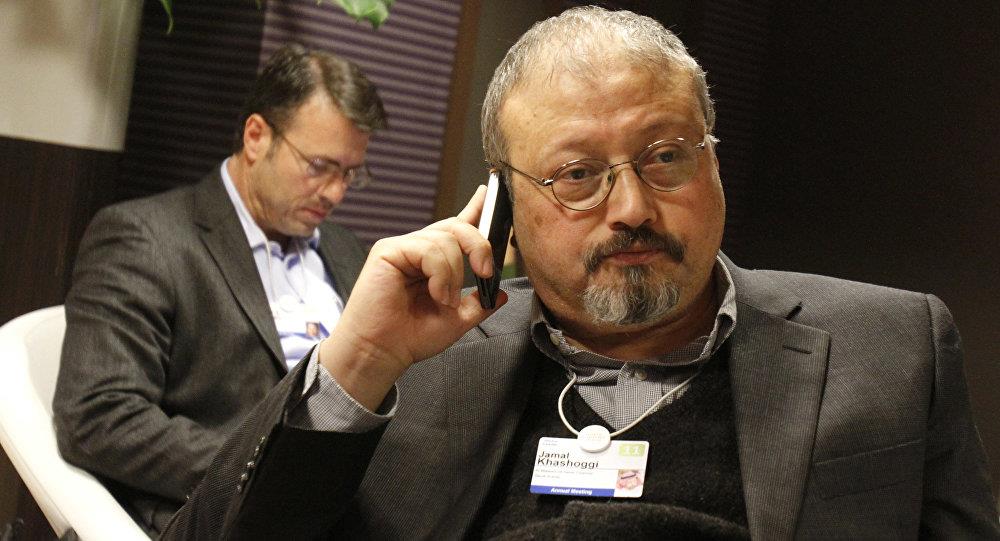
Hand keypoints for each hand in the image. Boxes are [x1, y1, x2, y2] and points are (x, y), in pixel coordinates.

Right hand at [319, 185, 506, 409]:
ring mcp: (403, 248)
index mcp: (434, 263)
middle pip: (458, 227)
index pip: (457, 227)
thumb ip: (479, 304)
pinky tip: (435, 293)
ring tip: (445, 300)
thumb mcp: (457, 321)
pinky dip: (440, 273)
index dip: (475, 208)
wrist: (381, 353)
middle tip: (485, 272)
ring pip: (447, 239)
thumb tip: (500, 294)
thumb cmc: (410, 338)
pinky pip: (428, 248)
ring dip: (455, 274)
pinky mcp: (388, 251)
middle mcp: (419, 250)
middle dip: (479, 246)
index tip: (490, 193)